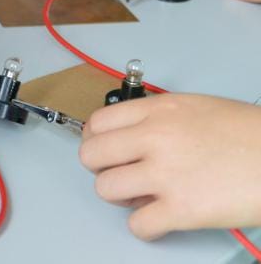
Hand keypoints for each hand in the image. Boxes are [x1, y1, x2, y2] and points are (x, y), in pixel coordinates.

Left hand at [79, 94, 260, 239]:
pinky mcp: (182, 209)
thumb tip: (127, 140)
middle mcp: (155, 138)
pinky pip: (137, 225)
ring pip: (105, 189)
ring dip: (121, 197)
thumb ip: (156, 120)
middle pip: (90, 156)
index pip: (97, 122)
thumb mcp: (195, 108)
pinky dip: (146, 226)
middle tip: (123, 174)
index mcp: (158, 110)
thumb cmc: (248, 134)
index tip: (106, 150)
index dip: (96, 140)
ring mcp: (166, 174)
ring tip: (144, 196)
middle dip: (102, 168)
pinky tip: (161, 218)